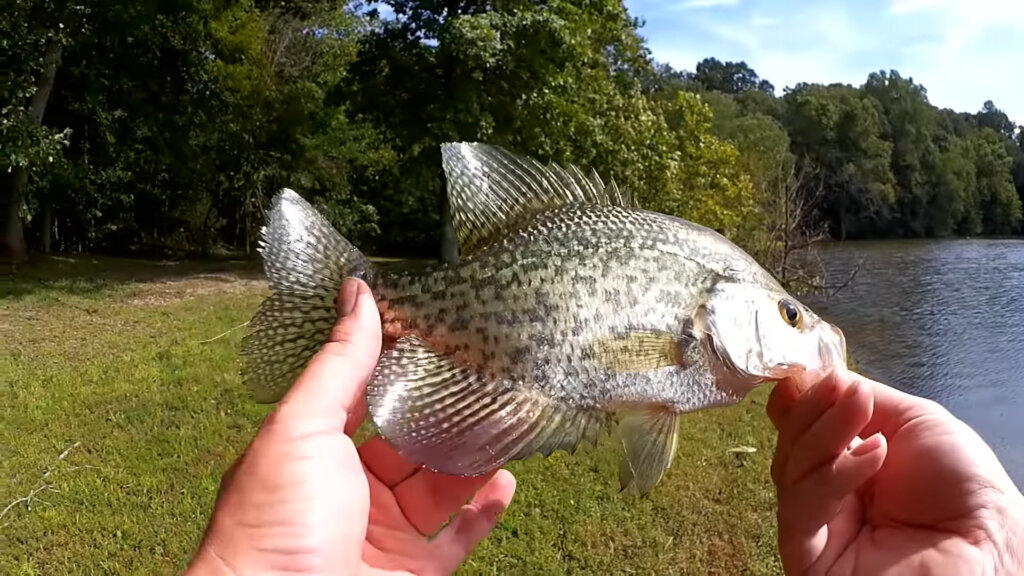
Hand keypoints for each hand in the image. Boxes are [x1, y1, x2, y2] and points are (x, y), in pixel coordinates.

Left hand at [186, 278, 515, 575]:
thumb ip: (342, 363)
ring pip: (441, 487)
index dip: (399, 366)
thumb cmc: (274, 519)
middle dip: (447, 413)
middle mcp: (351, 491)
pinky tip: (506, 481)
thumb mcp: (304, 425)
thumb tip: (358, 292)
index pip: (366, 398)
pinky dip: (484, 511)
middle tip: (489, 374)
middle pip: (411, 443)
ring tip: (509, 419)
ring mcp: (384, 534)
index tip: (439, 331)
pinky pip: (458, 539)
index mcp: (317, 453)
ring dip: (474, 458)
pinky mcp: (414, 573)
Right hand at [767, 366, 1023, 574]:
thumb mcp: (912, 420)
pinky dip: (834, 476)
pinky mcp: (809, 557)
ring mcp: (815, 526)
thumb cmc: (964, 485)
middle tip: (842, 390)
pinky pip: (799, 510)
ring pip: (790, 472)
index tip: (807, 375)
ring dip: (825, 435)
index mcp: (844, 460)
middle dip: (812, 411)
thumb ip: (858, 399)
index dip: (799, 401)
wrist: (989, 542)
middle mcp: (825, 491)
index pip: (799, 427)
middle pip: (789, 445)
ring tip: (863, 415)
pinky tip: (873, 455)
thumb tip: (810, 375)